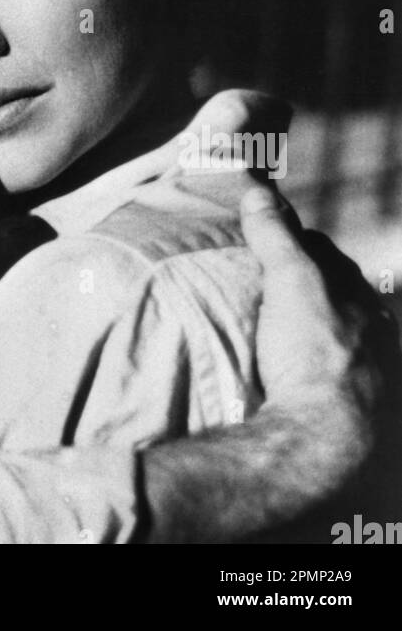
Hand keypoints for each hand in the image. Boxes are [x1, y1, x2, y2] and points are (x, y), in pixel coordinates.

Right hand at [240, 185, 383, 480]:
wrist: (329, 440)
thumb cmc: (314, 353)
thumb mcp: (290, 281)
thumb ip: (275, 235)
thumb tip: (258, 189)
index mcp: (361, 297)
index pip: (322, 251)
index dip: (291, 240)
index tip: (261, 238)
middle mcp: (372, 330)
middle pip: (330, 292)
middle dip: (303, 284)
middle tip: (262, 282)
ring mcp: (366, 370)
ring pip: (332, 333)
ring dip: (307, 326)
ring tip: (274, 328)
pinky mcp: (353, 406)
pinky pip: (327, 370)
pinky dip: (307, 362)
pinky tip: (289, 370)